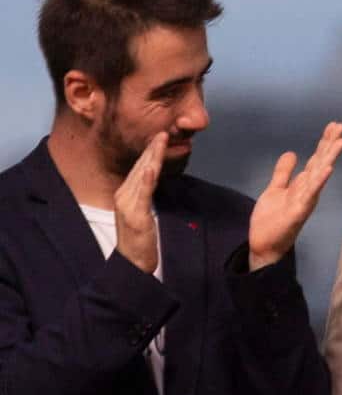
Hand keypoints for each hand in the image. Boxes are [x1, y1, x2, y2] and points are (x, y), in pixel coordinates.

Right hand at [110, 133, 166, 274]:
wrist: (132, 262)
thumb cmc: (141, 239)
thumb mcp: (144, 212)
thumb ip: (147, 196)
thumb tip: (156, 182)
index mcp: (126, 194)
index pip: (140, 168)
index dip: (150, 152)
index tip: (160, 136)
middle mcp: (124, 196)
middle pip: (140, 168)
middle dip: (152, 149)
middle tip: (163, 132)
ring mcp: (128, 205)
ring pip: (142, 176)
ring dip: (151, 157)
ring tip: (160, 141)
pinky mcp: (136, 217)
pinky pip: (142, 195)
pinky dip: (147, 179)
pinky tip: (153, 167)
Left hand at [246, 122, 341, 268]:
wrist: (265, 244)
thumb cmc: (272, 220)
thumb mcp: (275, 190)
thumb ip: (284, 173)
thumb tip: (292, 153)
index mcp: (303, 184)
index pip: (316, 159)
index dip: (324, 142)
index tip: (333, 126)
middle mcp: (309, 190)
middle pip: (321, 162)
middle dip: (330, 144)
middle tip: (341, 126)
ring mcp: (306, 200)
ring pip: (319, 175)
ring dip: (330, 158)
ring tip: (340, 142)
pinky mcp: (299, 211)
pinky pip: (311, 194)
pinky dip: (320, 181)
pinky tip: (328, 169)